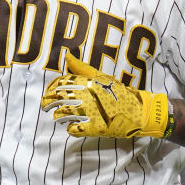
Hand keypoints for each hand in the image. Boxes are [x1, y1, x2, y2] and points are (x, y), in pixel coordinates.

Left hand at [41, 53, 171, 138]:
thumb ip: (82, 68)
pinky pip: (74, 129)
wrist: (139, 111)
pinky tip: (72, 126)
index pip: (61, 82)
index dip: (51, 87)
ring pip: (63, 114)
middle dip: (48, 102)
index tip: (48, 92)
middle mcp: (88, 95)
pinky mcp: (95, 128)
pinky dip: (70, 128)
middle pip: (58, 98)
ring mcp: (91, 111)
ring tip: (58, 117)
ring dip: (58, 116)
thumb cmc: (119, 93)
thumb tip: (66, 56)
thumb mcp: (102, 77)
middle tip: (45, 106)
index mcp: (88, 82)